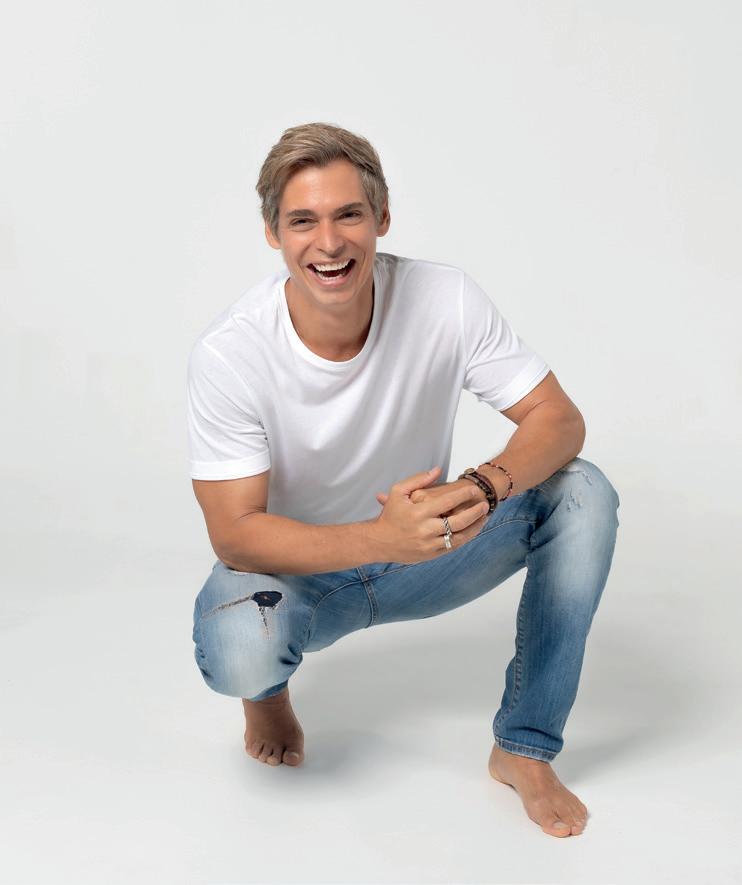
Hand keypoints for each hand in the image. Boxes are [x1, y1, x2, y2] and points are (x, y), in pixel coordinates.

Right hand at [371, 466, 489, 563]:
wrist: (379, 542)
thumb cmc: (389, 515)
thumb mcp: (398, 492)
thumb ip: (419, 480)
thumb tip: (438, 470)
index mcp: (418, 512)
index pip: (448, 501)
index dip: (464, 494)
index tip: (474, 489)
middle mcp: (425, 529)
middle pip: (458, 521)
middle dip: (475, 512)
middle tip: (485, 504)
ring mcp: (429, 544)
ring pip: (459, 537)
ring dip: (475, 527)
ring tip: (484, 518)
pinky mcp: (431, 554)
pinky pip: (453, 547)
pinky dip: (465, 538)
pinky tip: (472, 530)